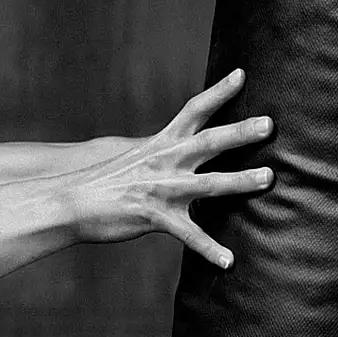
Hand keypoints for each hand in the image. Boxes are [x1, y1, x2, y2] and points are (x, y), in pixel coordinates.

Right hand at [69, 69, 273, 268]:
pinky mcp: (154, 216)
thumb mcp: (133, 158)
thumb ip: (162, 154)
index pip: (193, 111)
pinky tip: (228, 262)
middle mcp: (164, 161)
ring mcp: (160, 189)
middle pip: (209, 141)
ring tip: (268, 178)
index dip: (218, 92)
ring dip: (240, 181)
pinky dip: (210, 249)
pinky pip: (189, 235)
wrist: (69, 201)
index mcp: (160, 144)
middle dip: (240, 132)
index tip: (241, 74)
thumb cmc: (100, 182)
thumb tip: (182, 152)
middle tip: (269, 124)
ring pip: (208, 183)